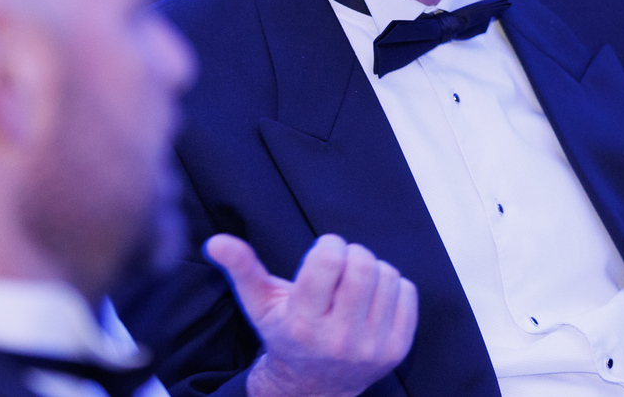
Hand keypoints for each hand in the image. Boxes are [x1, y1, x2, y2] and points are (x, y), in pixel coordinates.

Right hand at [206, 232, 417, 396]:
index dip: (328, 246)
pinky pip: (407, 292)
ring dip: (372, 270)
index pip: (328, 260)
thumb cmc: (287, 334)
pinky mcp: (396, 349)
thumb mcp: (259, 304)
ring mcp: (371, 347)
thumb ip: (241, 269)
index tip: (323, 253)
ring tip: (354, 285)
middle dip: (352, 254)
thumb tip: (216, 242)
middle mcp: (338, 339)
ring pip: (386, 274)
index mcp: (303, 324)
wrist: (313, 386)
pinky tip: (371, 301)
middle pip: (362, 265)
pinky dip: (392, 287)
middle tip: (341, 265)